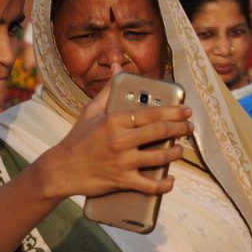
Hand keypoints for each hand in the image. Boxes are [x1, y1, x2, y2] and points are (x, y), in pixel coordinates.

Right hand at [38, 69, 192, 198]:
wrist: (60, 169)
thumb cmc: (78, 137)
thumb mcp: (91, 110)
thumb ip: (110, 88)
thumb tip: (118, 66)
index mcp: (115, 120)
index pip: (152, 114)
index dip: (174, 112)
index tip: (187, 110)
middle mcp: (120, 140)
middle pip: (160, 133)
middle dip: (180, 129)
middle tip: (190, 127)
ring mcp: (122, 161)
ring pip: (159, 157)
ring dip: (175, 153)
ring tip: (180, 149)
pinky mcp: (122, 181)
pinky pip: (149, 185)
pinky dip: (163, 185)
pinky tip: (170, 180)